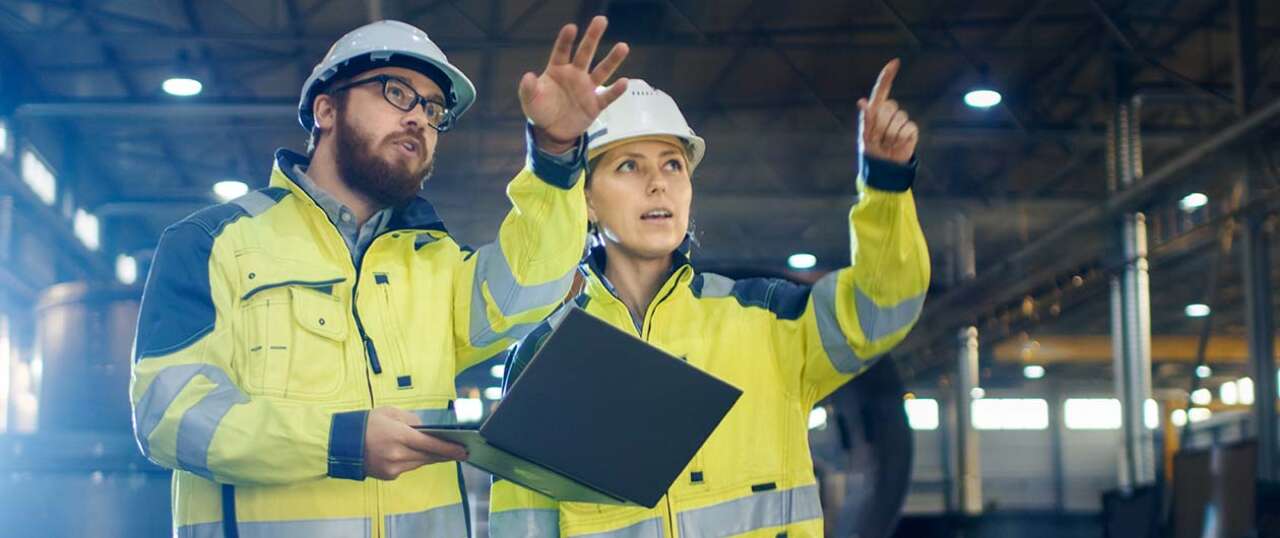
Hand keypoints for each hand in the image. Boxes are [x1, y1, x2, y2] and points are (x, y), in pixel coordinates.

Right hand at [363, 406, 466, 480]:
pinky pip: (409, 468)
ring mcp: (393, 468)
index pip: (431, 444)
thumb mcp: (390, 413)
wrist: (342, 443)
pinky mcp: (389, 475)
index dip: (449, 448)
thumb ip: (411, 420)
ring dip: (431, 457)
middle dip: (446, 454)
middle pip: (429, 456)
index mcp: (399, 436)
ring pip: (420, 463)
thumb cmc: (367, 424)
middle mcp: (398, 454)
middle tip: (461, 452)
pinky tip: (418, 455)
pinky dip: (414, 461)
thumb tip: (427, 429)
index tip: (463, 450)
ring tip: (444, 452)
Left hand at [520, 15, 629, 153]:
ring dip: (612, 60)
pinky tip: (624, 82)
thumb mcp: (530, 101)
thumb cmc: (540, 110)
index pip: (561, 51)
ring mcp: (587, 89)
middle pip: (585, 53)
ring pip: (602, 71)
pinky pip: (607, 96)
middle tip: (601, 20)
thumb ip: (528, 89)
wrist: (552, 132)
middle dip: (592, 37)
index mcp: (557, 70)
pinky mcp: (595, 104)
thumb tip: (528, 76)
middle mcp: (575, 75)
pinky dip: (615, 90)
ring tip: (623, 46)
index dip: (566, 40)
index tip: (571, 27)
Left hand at [857, 58, 917, 164]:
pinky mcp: (911, 129)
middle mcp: (890, 112)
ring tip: (886, 143)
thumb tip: (862, 101)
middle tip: (877, 138)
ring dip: (889, 134)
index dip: (887, 76)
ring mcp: (902, 120)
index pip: (882, 90)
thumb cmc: (871, 152)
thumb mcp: (864, 137)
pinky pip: (907, 128)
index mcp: (876, 111)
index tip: (895, 62)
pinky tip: (896, 145)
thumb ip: (865, 119)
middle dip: (881, 124)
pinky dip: (900, 138)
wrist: (885, 168)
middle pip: (889, 106)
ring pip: (898, 118)